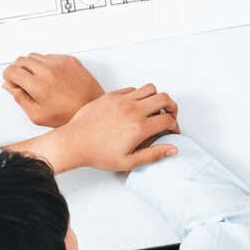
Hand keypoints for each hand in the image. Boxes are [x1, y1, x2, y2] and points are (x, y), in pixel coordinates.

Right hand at [2, 53, 103, 128]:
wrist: (92, 107)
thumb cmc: (68, 115)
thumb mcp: (37, 115)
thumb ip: (19, 99)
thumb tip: (9, 86)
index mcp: (38, 85)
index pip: (12, 70)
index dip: (9, 77)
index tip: (12, 81)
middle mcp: (48, 70)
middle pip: (21, 60)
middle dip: (19, 71)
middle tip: (26, 83)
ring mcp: (60, 63)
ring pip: (35, 56)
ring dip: (33, 66)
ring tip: (41, 81)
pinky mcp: (70, 60)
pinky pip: (51, 56)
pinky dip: (48, 64)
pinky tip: (53, 77)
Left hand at [45, 83, 180, 171]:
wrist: (75, 142)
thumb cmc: (98, 153)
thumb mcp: (128, 162)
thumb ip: (153, 155)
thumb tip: (172, 149)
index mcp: (139, 127)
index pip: (168, 119)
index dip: (175, 125)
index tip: (173, 130)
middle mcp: (133, 110)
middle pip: (164, 98)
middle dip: (172, 107)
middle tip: (169, 115)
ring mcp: (122, 100)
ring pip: (150, 88)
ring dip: (156, 98)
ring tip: (154, 109)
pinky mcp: (111, 95)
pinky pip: (132, 88)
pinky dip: (139, 95)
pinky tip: (135, 106)